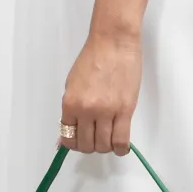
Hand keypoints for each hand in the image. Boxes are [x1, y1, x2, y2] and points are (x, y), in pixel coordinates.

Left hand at [61, 27, 141, 153]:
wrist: (114, 42)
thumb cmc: (93, 58)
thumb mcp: (72, 84)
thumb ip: (71, 110)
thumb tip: (67, 132)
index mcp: (70, 104)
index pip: (68, 137)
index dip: (74, 143)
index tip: (79, 141)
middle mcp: (86, 111)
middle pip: (87, 145)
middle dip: (90, 146)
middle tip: (95, 138)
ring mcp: (106, 112)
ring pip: (104, 146)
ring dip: (105, 146)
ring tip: (109, 137)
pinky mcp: (125, 111)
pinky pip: (121, 141)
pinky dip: (120, 148)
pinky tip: (120, 144)